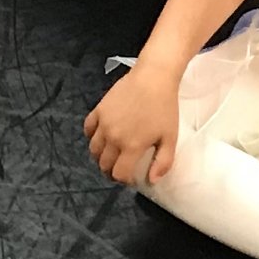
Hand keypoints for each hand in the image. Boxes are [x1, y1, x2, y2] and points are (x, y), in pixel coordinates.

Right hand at [84, 61, 180, 185]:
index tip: (130, 178)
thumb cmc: (165, 107)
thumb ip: (162, 162)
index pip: (119, 173)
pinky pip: (88, 129)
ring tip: (111, 156)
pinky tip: (101, 137)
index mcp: (131, 146)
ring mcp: (104, 123)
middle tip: (121, 168)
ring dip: (100, 157)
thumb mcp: (170, 137)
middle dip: (111, 171)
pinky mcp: (99, 110)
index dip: (124, 180)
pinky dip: (91, 137)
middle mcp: (114, 137)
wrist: (154, 77)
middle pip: (104, 164)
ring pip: (94, 150)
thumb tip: (152, 181)